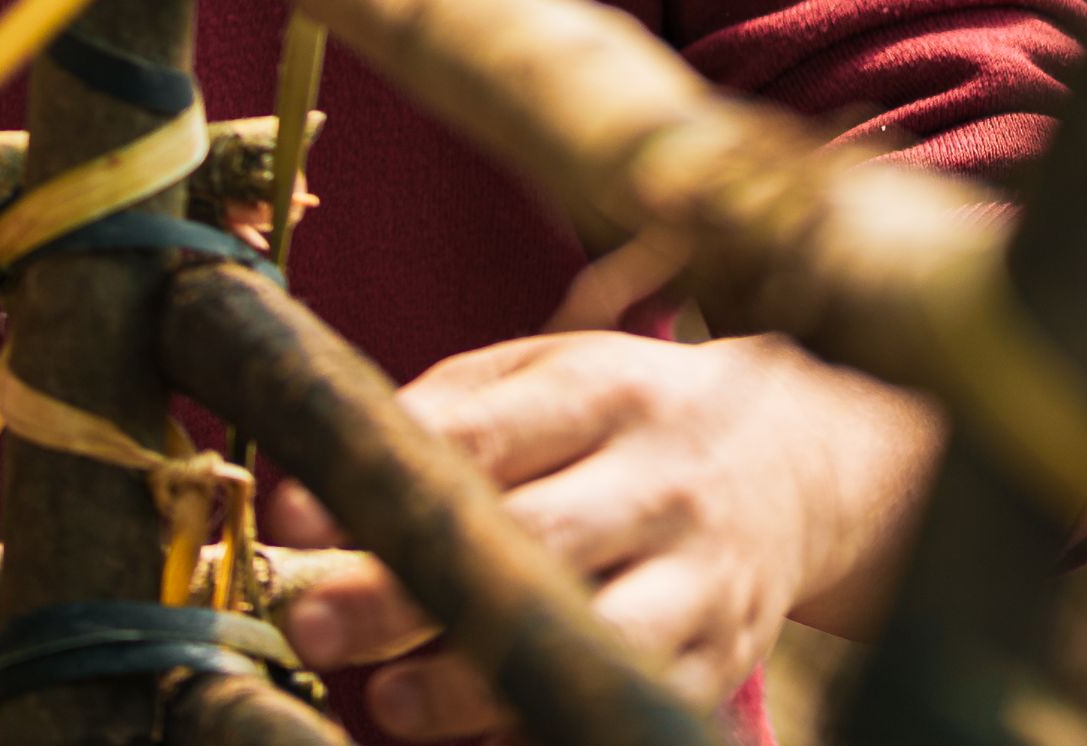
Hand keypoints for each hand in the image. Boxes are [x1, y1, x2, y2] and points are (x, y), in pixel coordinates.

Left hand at [269, 325, 941, 737]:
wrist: (793, 461)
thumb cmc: (618, 416)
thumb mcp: (541, 377)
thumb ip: (442, 415)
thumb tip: (329, 470)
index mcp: (601, 396)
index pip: (481, 439)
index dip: (388, 478)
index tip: (293, 518)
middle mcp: (660, 488)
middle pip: (534, 545)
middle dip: (416, 590)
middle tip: (313, 621)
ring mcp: (701, 579)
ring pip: (596, 640)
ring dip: (487, 680)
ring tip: (390, 700)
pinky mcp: (722, 656)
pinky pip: (643, 702)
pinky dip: (561, 725)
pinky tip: (488, 737)